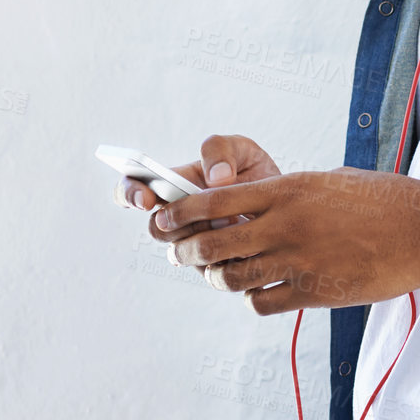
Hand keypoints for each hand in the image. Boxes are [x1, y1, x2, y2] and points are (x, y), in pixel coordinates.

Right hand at [114, 133, 282, 283]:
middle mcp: (176, 219)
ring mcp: (191, 245)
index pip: (132, 190)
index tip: (147, 198)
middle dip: (179, 221)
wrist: (289, 206)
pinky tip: (247, 242)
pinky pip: (208, 270)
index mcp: (172, 186)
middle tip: (209, 211)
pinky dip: (226, 255)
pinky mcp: (212, 267)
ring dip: (204, 238)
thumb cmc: (254, 173)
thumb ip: (221, 150)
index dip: (130, 194)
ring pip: (180, 252)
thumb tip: (216, 178)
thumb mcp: (242, 150)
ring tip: (235, 222)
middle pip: (157, 228)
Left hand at [148, 167, 419, 314]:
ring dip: (219, 278)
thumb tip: (255, 204)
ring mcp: (300, 261)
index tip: (163, 217)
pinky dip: (253, 298)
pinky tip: (261, 290)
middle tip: (183, 254)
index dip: (179, 211)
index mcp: (288, 190)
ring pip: (231, 278)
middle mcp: (287, 225)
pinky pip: (262, 302)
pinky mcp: (314, 292)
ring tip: (223, 274)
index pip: (213, 201)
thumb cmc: (382, 199)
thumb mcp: (329, 181)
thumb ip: (289, 194)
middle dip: (187, 252)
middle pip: (212, 245)